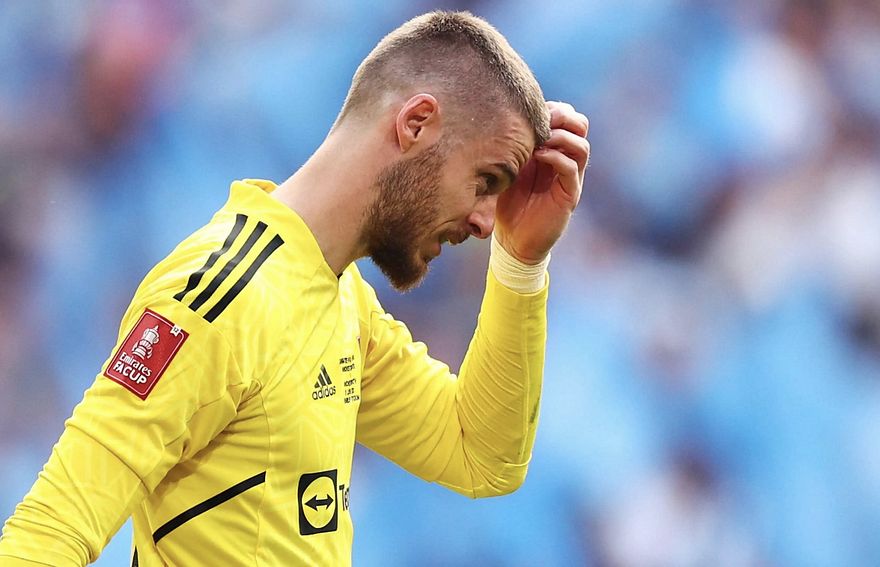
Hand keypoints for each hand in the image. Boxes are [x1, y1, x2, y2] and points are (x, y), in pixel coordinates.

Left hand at [494, 101, 589, 263]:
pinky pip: (572, 169)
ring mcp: (570, 178)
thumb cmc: (508, 203)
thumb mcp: (508, 169)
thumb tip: (500, 118)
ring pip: (581, 145)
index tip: (533, 110)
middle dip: (563, 116)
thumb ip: (512, 147)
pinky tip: (538, 156)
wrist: (514, 241)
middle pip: (580, 125)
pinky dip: (557, 158)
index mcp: (553, 150)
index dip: (554, 108)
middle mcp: (565, 160)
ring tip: (541, 139)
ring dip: (561, 136)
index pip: (567, 117)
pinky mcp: (569, 195)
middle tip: (543, 119)